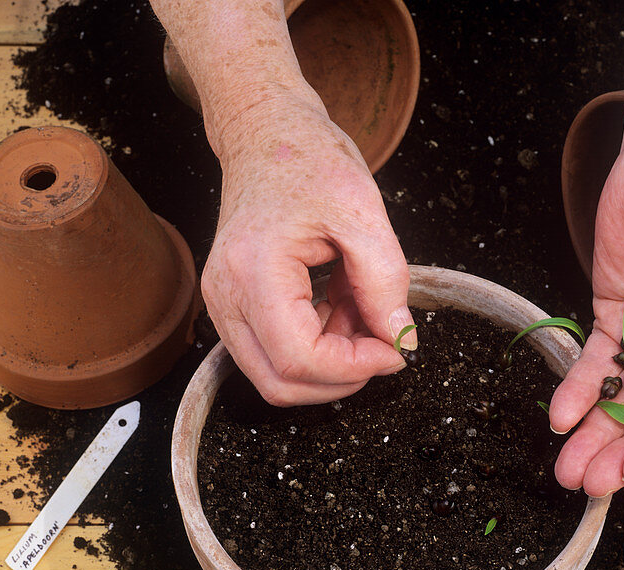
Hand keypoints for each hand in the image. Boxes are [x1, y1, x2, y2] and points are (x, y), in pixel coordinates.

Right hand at [203, 92, 414, 405]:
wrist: (267, 132)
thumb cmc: (307, 159)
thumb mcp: (363, 213)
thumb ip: (385, 283)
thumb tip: (400, 338)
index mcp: (253, 271)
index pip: (300, 359)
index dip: (355, 368)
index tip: (396, 350)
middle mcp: (226, 295)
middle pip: (281, 383)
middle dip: (341, 376)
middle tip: (382, 342)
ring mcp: (223, 303)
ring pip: (276, 376)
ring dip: (330, 363)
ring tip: (360, 311)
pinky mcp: (234, 306)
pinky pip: (274, 353)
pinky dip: (317, 347)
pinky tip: (341, 308)